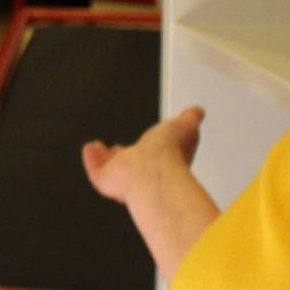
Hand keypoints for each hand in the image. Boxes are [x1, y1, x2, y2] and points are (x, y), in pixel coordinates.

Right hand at [81, 105, 204, 206]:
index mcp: (163, 159)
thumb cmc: (170, 153)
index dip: (151, 145)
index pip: (155, 152)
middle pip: (131, 162)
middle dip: (125, 154)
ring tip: (100, 148)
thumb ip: (191, 118)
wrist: (152, 170)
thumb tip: (198, 111)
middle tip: (119, 148)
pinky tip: (90, 149)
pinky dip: (91, 158)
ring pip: (112, 168)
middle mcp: (143, 169)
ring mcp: (123, 176)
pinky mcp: (105, 178)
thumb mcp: (186, 126)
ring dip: (105, 157)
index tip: (148, 140)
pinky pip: (95, 168)